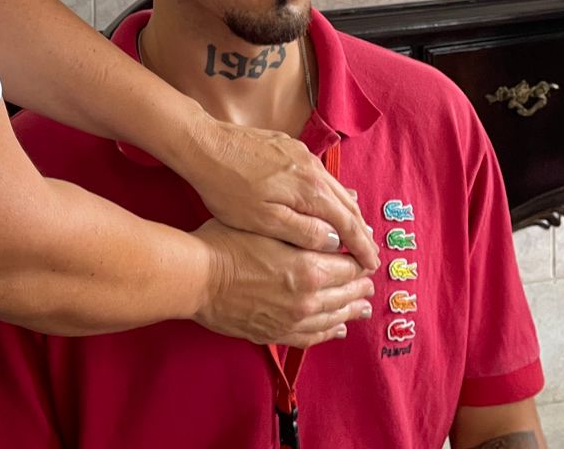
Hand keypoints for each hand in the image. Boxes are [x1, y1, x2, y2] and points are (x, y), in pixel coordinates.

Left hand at [176, 116, 380, 268]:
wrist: (203, 144)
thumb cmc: (227, 188)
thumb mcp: (262, 219)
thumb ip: (302, 231)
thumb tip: (334, 241)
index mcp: (310, 189)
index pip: (347, 223)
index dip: (361, 247)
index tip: (371, 265)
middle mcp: (313, 168)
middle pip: (347, 204)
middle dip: (361, 231)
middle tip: (369, 254)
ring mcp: (302, 154)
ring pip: (335, 188)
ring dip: (348, 212)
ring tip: (355, 233)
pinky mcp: (289, 147)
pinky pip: (321, 176)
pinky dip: (331, 195)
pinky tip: (328, 202)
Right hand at [193, 220, 375, 346]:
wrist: (196, 278)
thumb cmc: (225, 244)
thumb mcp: (269, 225)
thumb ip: (305, 231)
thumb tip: (335, 230)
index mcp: (309, 269)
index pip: (350, 266)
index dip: (360, 260)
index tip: (363, 255)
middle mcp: (307, 299)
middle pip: (347, 293)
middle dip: (360, 286)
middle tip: (368, 280)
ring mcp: (293, 321)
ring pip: (334, 317)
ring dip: (351, 310)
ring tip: (363, 306)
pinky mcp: (277, 333)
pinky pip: (313, 337)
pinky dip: (330, 332)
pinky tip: (338, 329)